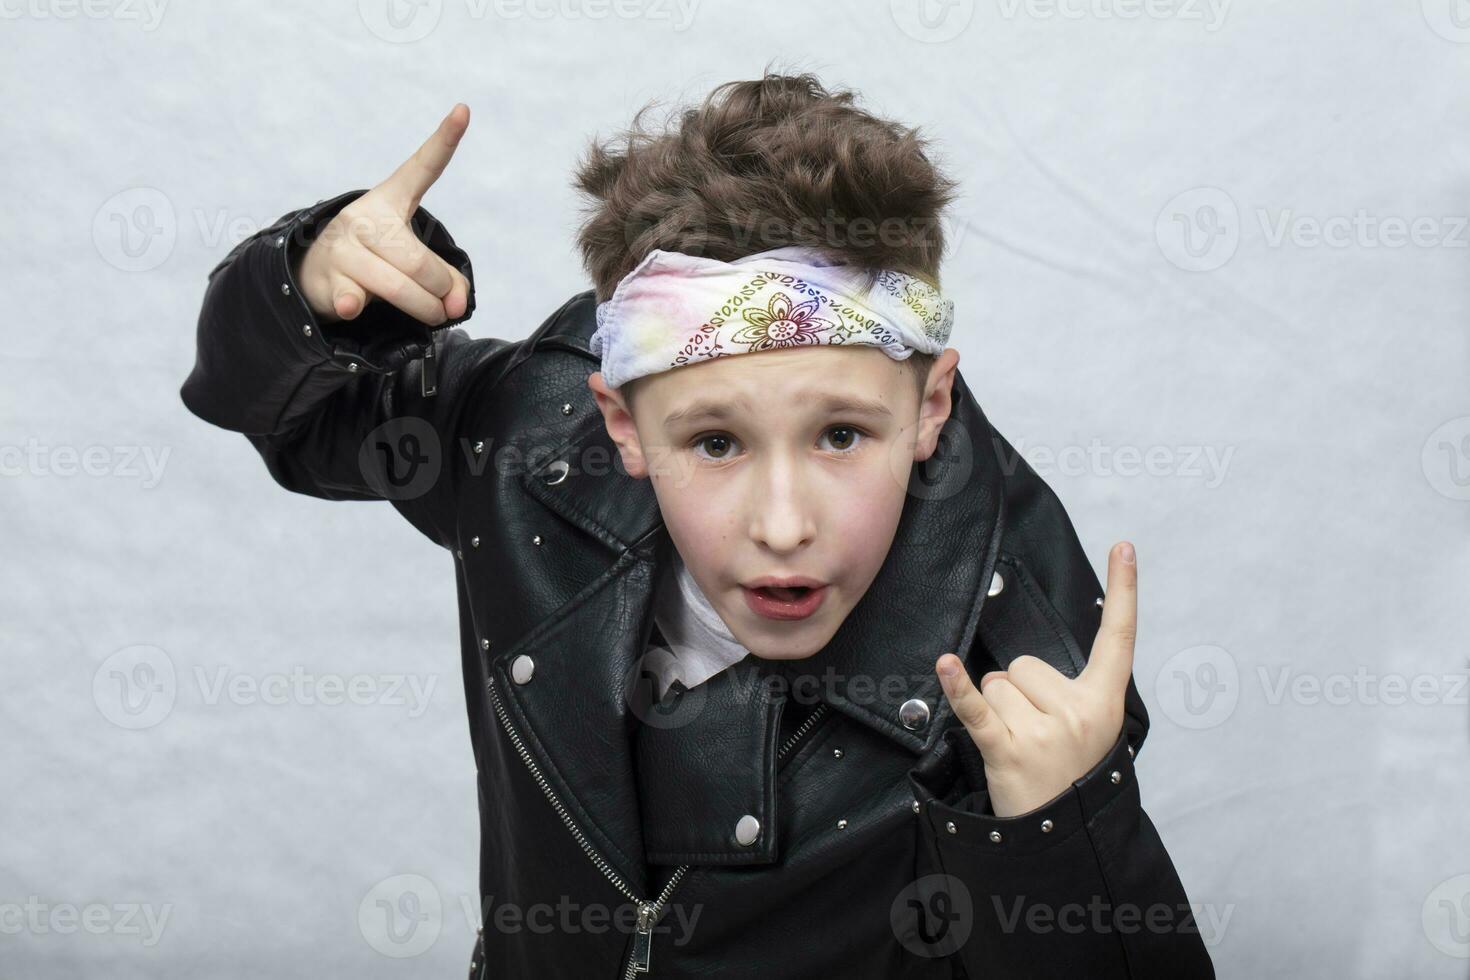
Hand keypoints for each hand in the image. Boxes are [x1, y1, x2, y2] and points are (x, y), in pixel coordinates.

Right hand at [297, 104, 472, 325]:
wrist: (315, 275)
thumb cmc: (377, 262)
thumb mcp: (412, 260)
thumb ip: (445, 278)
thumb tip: (456, 305)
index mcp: (390, 201)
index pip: (421, 168)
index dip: (444, 140)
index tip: (464, 110)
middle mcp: (364, 216)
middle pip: (418, 259)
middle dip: (441, 288)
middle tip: (451, 305)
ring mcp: (343, 247)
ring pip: (398, 285)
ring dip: (425, 308)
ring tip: (435, 315)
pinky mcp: (330, 279)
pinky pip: (352, 296)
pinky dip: (356, 304)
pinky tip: (355, 304)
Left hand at [935, 541, 1136, 817]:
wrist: (1060, 837)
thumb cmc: (1068, 777)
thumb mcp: (1088, 731)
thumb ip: (1065, 690)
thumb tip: (1010, 671)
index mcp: (1105, 702)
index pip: (1118, 637)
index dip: (1124, 590)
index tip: (1123, 546)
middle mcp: (1079, 712)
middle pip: (1024, 665)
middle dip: (1018, 695)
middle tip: (1033, 736)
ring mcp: (1045, 732)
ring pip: (996, 685)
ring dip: (996, 713)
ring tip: (1017, 747)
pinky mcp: (1009, 749)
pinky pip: (977, 708)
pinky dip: (958, 688)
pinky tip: (945, 665)